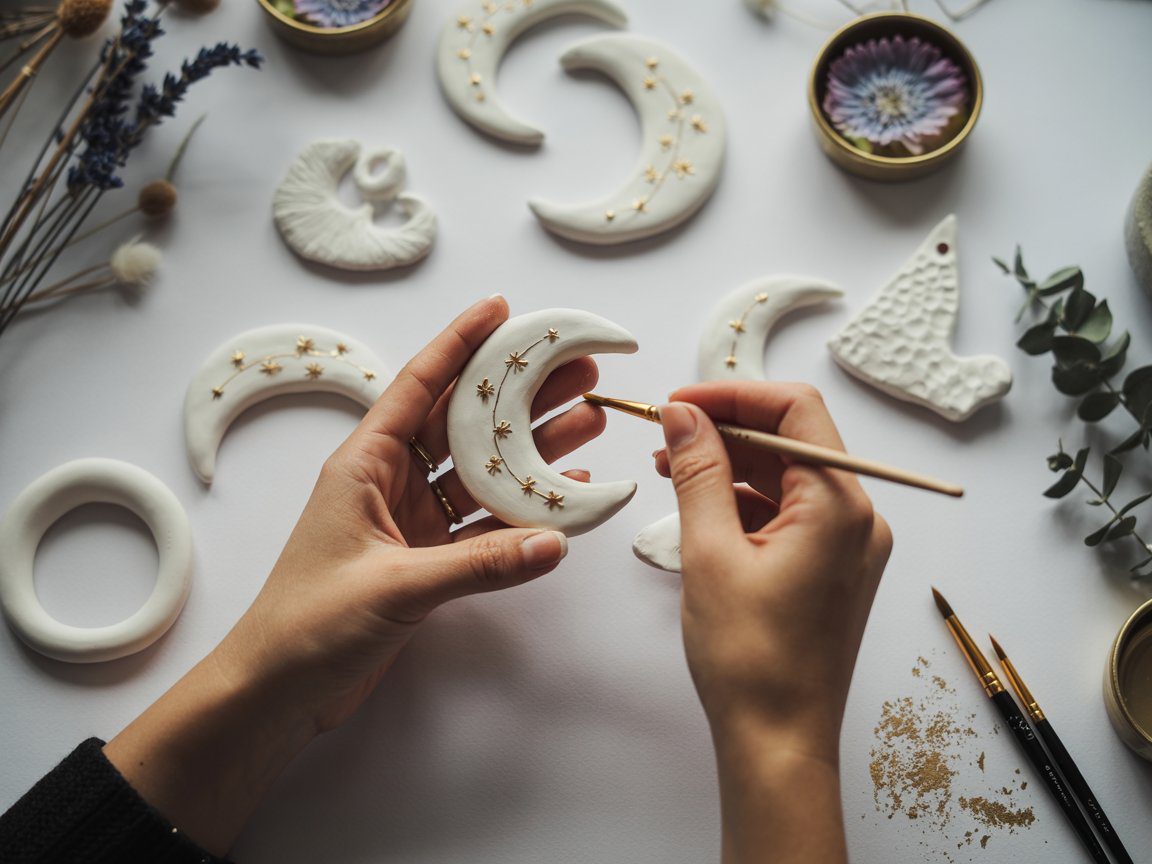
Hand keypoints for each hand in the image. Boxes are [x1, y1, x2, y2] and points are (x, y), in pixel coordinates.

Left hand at [104, 296, 604, 853]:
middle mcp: (389, 481)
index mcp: (364, 464)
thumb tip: (555, 543)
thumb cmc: (310, 624)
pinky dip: (521, 511)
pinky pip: (483, 523)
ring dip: (530, 450)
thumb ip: (478, 564)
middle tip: (577, 371)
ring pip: (481, 471)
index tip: (503, 310)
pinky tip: (562, 495)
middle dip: (520, 395)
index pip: (419, 386)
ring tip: (587, 421)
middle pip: (465, 424)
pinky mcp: (426, 560)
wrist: (276, 690)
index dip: (460, 343)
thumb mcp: (395, 586)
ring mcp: (410, 521)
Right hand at [654, 382, 891, 863]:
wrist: (779, 743)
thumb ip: (698, 472)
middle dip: (726, 429)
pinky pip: (789, 512)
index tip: (678, 404)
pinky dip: (744, 501)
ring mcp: (848, 545)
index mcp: (840, 507)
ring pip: (787, 476)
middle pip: (792, 441)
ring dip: (730, 465)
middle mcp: (857, 518)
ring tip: (668, 469)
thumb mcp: (710, 553)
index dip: (733, 395)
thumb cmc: (750, 659)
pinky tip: (699, 508)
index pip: (794, 410)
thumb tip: (682, 415)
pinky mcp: (831, 568)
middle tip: (662, 434)